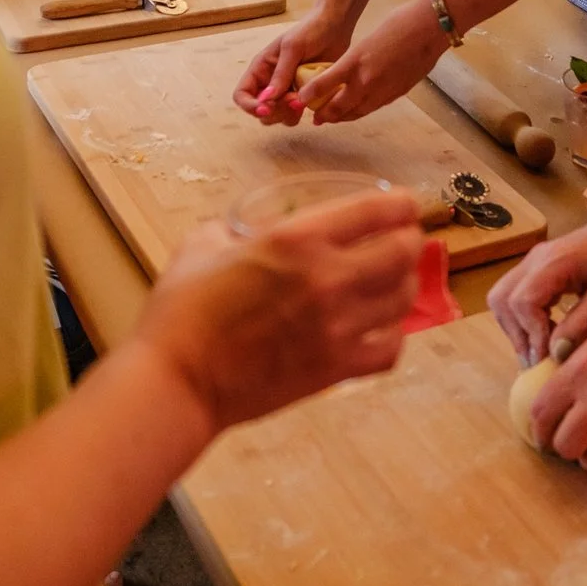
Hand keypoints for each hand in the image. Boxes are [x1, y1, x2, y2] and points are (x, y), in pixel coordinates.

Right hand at [133, 192, 423, 432]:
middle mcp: (328, 278)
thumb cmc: (181, 311)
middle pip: (401, 251)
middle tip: (402, 239)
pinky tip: (381, 327)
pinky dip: (394, 334)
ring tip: (394, 280)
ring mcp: (337, 327)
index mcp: (296, 239)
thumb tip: (248, 232)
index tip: (406, 205)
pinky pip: (390, 348)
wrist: (177, 381)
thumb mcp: (202, 243)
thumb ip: (235, 229)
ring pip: (402, 298)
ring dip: (404, 284)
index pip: (374, 211)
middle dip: (408, 240)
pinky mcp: (336, 369)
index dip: (401, 204)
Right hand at [233, 15, 352, 125]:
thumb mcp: (293, 48)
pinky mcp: (304, 96)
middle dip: (275, 111)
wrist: (335, 27)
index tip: (266, 109)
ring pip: (279, 117)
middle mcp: (271, 83)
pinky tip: (313, 101)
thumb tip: (267, 98)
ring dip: (289, 114)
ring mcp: (287, 91)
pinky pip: (297, 114)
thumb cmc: (310, 30)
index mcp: (261, 69)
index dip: (250, 106)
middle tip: (295, 100)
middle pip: (260, 111)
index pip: (242, 95)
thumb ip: (281, 73)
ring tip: (304, 100)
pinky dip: (303, 113)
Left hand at [291, 0, 447, 124]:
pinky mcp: (397, 94)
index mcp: (354, 62)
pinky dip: (361, 112)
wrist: (429, 28)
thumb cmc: (398, 25)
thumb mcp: (366, 41)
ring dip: (342, 118)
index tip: (299, 101)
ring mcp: (383, 90)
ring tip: (332, 120)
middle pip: (338, 108)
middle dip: (324, 116)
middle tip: (315, 119)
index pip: (324, 86)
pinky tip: (357, 110)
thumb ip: (354, 62)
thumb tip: (345, 75)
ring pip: (357, 112)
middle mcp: (366, 81)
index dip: (309, 97)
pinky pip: (373, 108)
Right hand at [488, 209, 586, 363]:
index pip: (523, 302)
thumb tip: (556, 355)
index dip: (532, 334)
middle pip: (503, 300)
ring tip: (540, 348)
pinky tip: (545, 331)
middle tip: (538, 360)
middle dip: (517, 334)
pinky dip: (522, 318)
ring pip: (503, 298)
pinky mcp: (536, 266)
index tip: (548, 358)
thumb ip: (583, 324)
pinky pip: (514, 294)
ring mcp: (532, 261)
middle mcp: (535, 259)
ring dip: (515, 327)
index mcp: (554, 263)